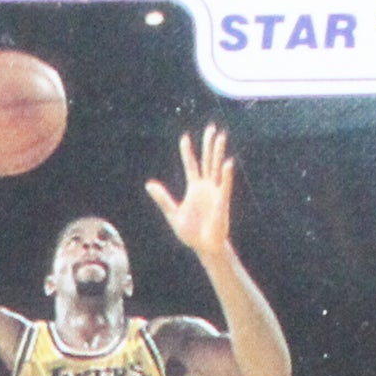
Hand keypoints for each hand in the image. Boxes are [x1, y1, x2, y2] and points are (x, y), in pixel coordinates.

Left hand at [145, 125, 233, 257]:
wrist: (205, 247)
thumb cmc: (191, 232)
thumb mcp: (172, 213)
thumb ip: (162, 198)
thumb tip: (148, 184)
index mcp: (194, 188)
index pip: (191, 165)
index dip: (188, 152)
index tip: (185, 138)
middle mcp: (206, 187)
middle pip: (207, 161)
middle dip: (209, 145)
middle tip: (212, 128)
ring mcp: (216, 192)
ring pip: (217, 168)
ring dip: (218, 153)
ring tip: (221, 137)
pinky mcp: (222, 202)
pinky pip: (225, 186)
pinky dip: (226, 175)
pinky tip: (227, 163)